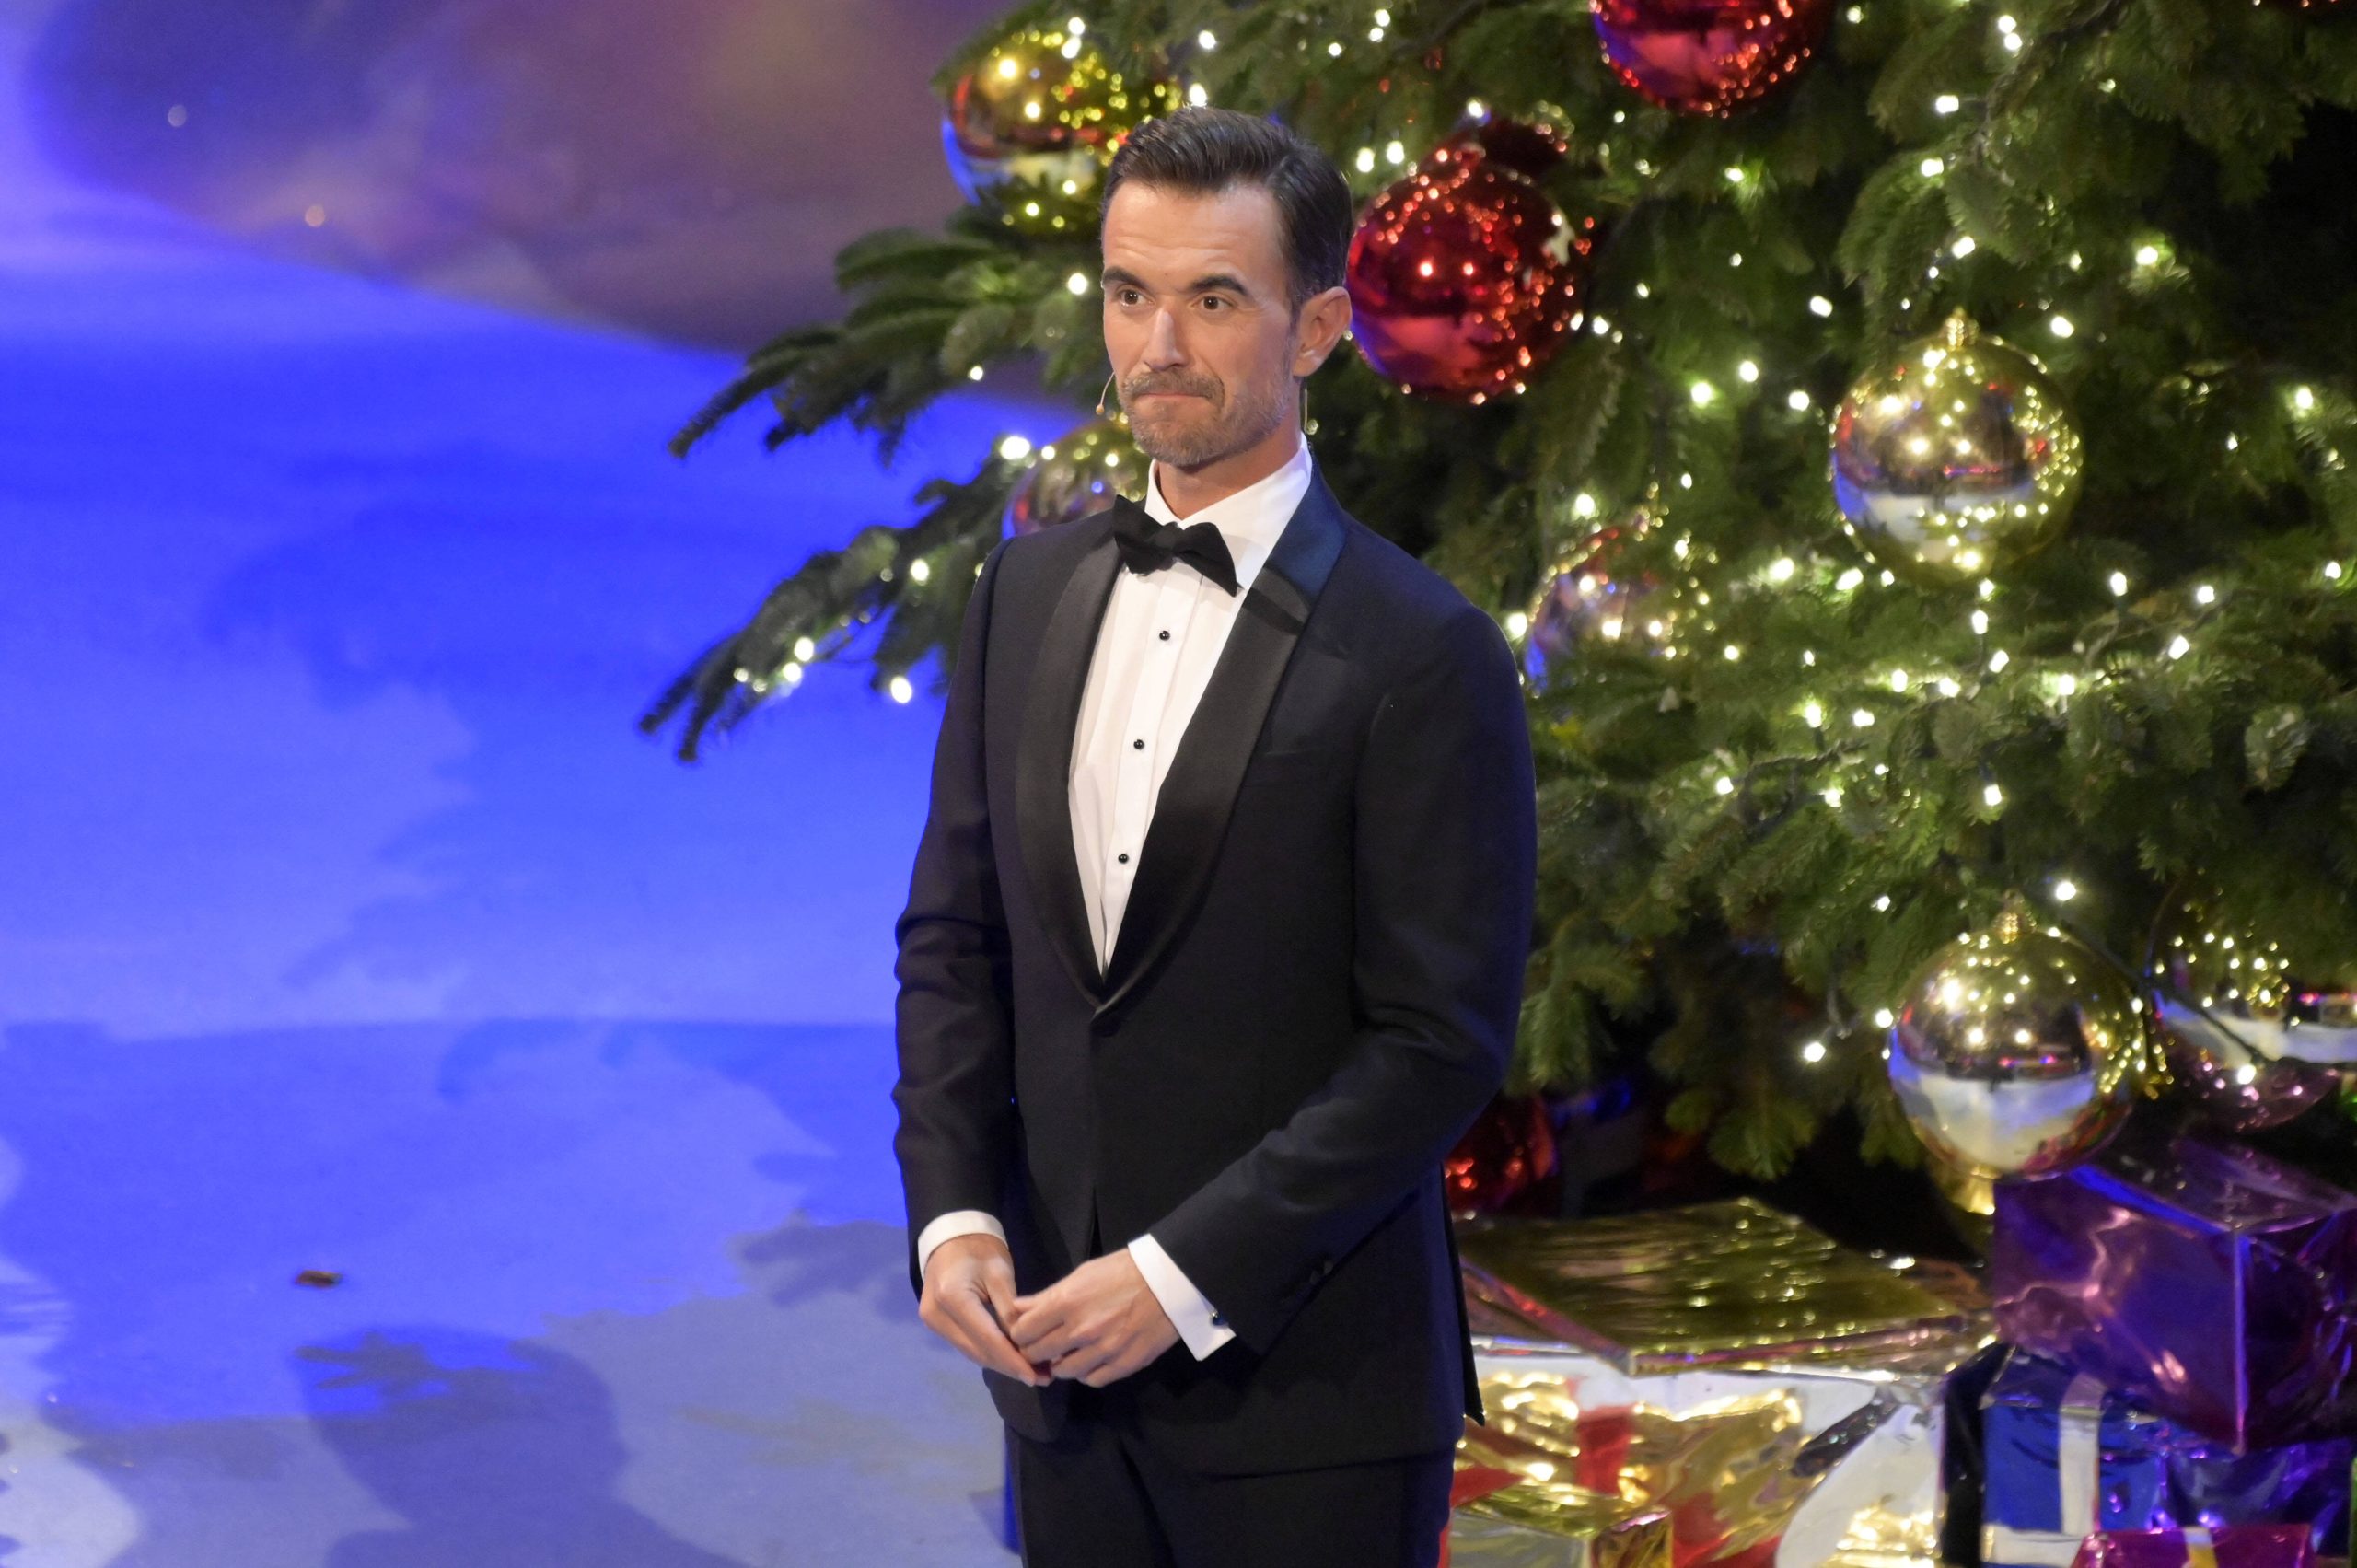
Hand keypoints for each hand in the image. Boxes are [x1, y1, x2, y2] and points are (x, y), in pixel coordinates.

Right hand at [919, 1233, 1050, 1386]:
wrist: (952, 1236)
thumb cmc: (979, 1248)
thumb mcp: (999, 1273)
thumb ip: (1010, 1310)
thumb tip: (1026, 1344)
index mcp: (953, 1298)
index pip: (987, 1339)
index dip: (1012, 1360)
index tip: (1036, 1376)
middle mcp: (937, 1316)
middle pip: (977, 1351)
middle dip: (1009, 1366)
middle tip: (1041, 1377)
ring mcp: (933, 1322)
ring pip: (972, 1352)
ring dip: (1001, 1364)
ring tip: (1032, 1373)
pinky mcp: (936, 1325)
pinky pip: (967, 1345)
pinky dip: (989, 1353)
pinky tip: (1011, 1360)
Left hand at [1004, 1249, 1180, 1386]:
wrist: (1169, 1281)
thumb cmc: (1122, 1271)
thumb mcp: (1081, 1274)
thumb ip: (1047, 1296)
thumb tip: (1016, 1309)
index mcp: (1066, 1302)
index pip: (1024, 1331)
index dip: (1022, 1333)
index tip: (1028, 1332)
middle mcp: (1080, 1330)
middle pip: (1039, 1354)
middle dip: (1036, 1350)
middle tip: (1045, 1345)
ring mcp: (1103, 1351)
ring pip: (1064, 1372)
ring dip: (1061, 1364)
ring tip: (1069, 1353)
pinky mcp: (1124, 1365)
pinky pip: (1092, 1380)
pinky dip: (1087, 1373)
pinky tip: (1091, 1361)